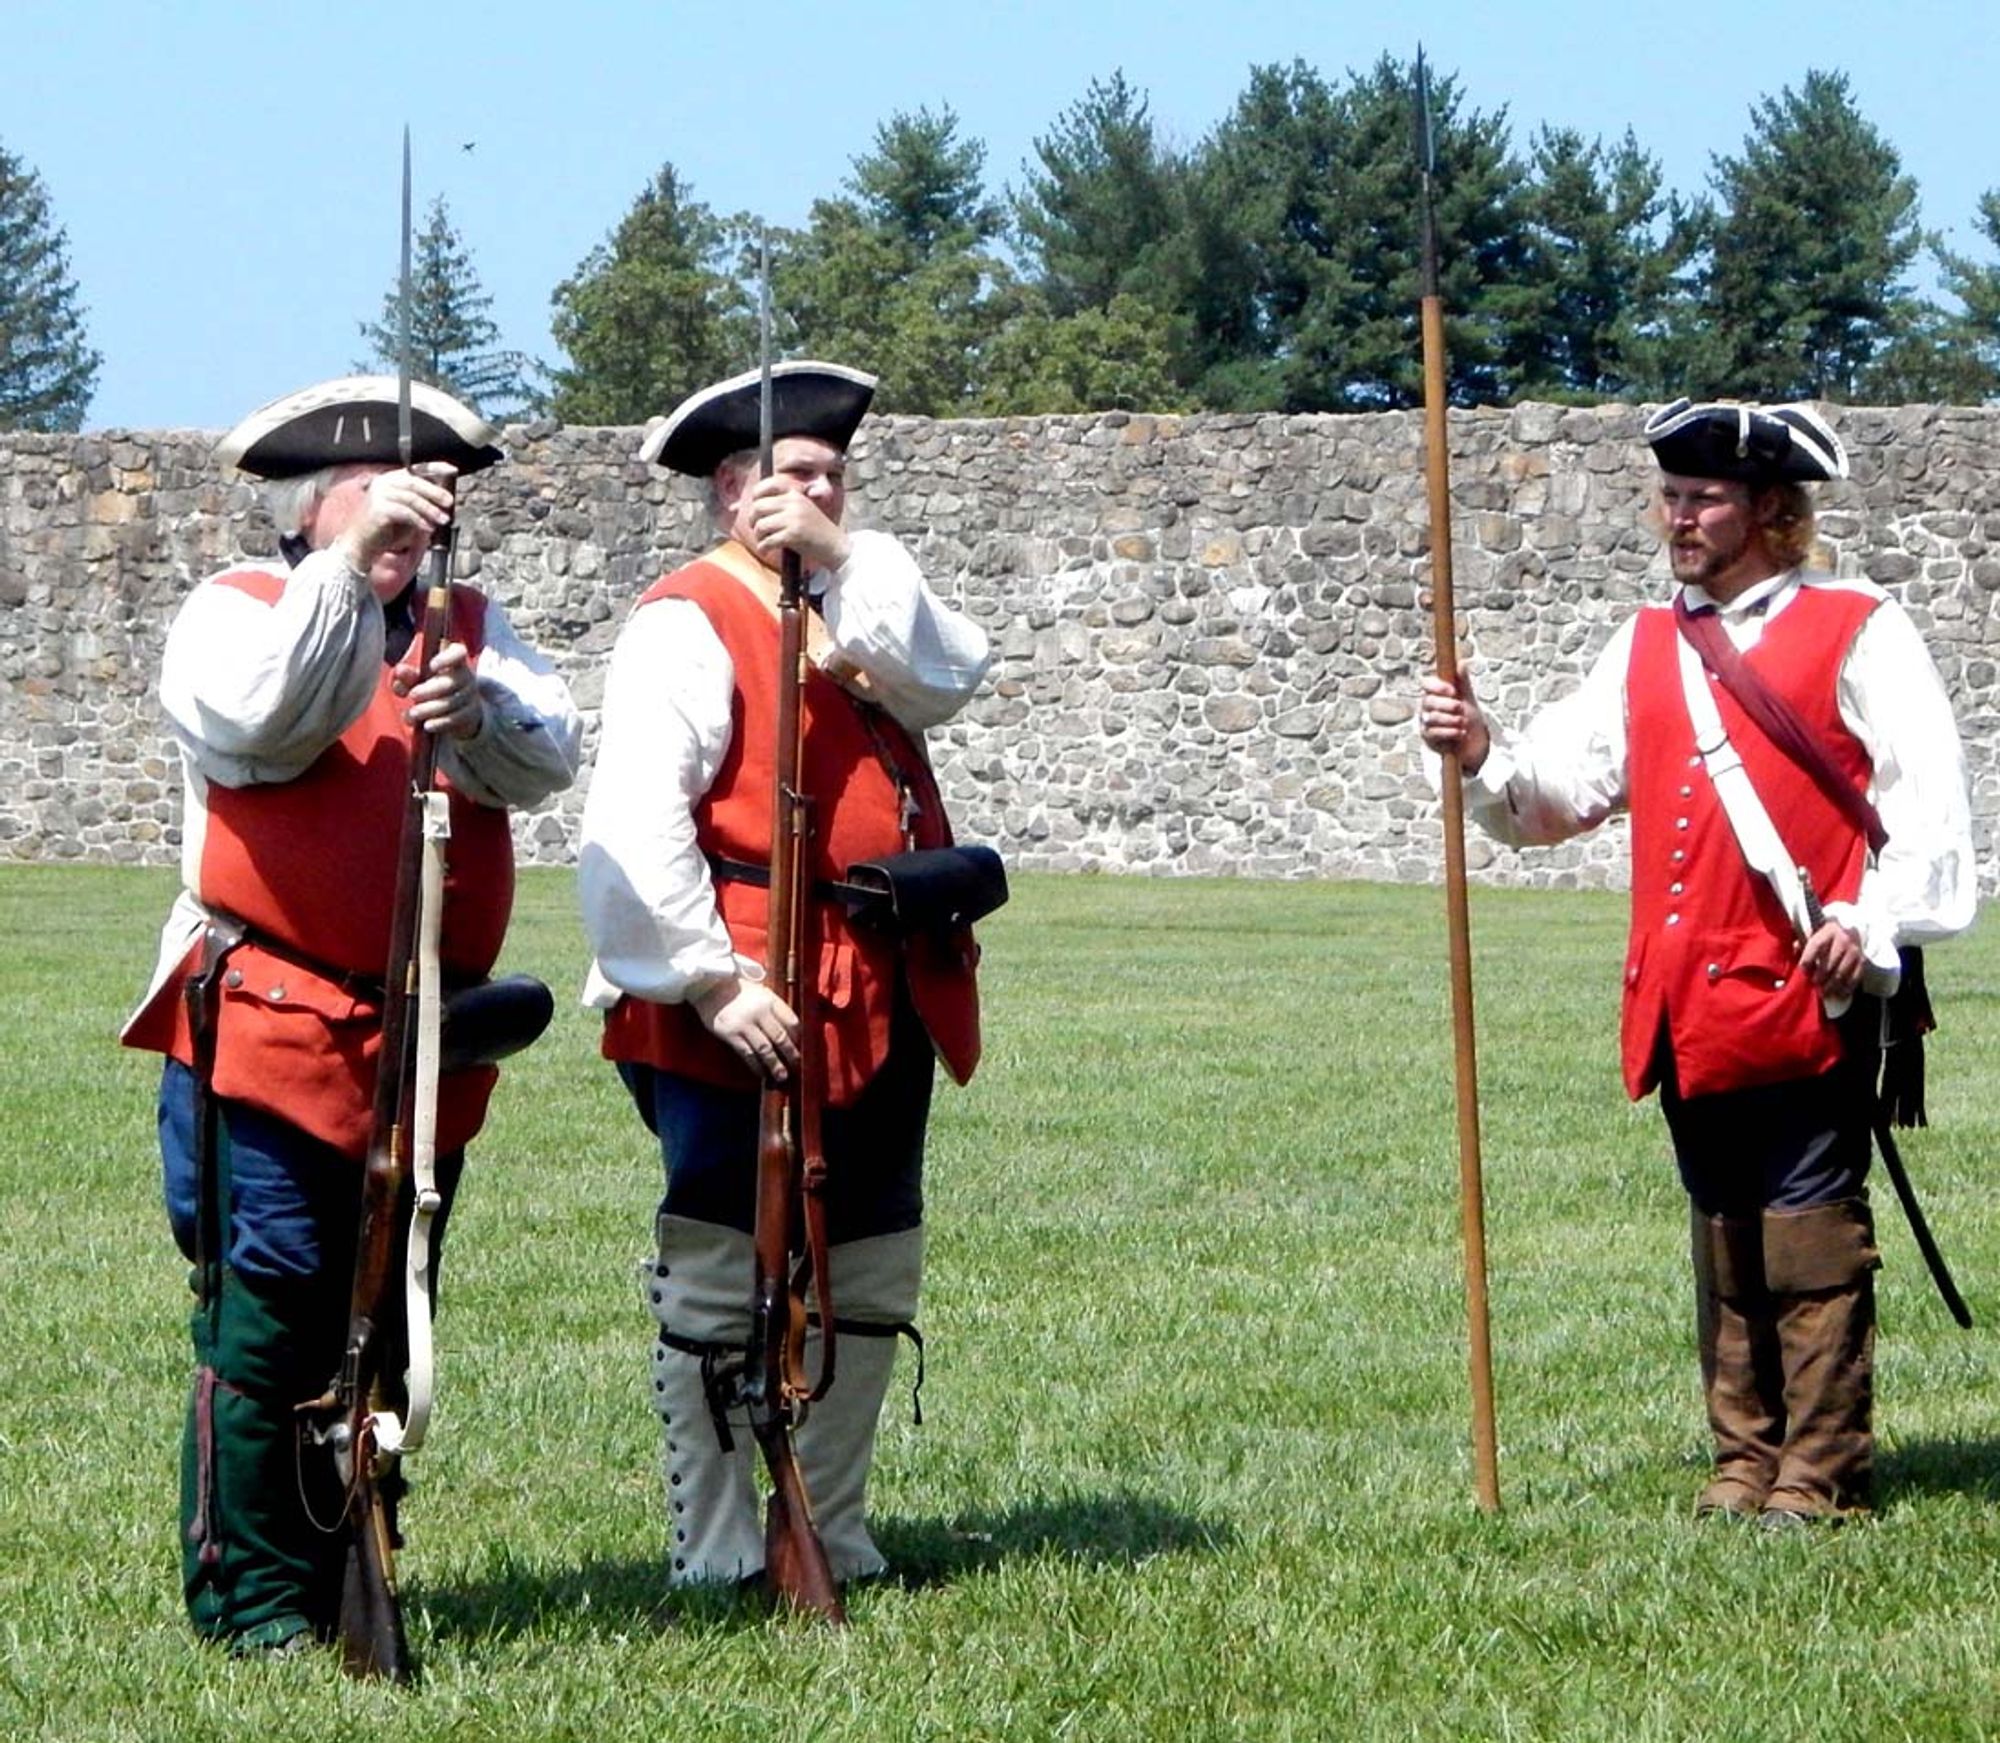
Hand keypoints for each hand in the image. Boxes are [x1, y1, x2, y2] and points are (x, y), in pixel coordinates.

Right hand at [332, 464, 456, 573]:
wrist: (363, 543)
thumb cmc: (387, 527)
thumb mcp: (409, 511)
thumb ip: (423, 502)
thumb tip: (446, 499)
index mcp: (392, 479)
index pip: (416, 469)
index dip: (435, 467)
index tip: (452, 470)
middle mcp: (384, 482)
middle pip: (414, 482)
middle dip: (435, 491)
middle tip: (449, 502)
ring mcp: (379, 495)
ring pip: (410, 497)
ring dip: (430, 509)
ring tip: (443, 519)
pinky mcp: (377, 509)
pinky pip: (404, 512)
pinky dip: (419, 520)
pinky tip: (428, 528)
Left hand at [393, 639, 483, 739]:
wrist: (456, 711)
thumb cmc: (432, 688)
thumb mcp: (418, 680)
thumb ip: (407, 676)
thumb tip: (400, 672)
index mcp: (453, 662)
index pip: (458, 652)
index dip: (447, 658)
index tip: (431, 666)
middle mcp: (466, 676)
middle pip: (450, 682)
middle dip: (429, 690)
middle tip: (412, 695)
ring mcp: (470, 695)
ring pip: (451, 702)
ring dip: (429, 709)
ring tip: (412, 714)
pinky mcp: (472, 714)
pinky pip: (456, 718)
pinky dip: (440, 722)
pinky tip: (427, 725)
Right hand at [692, 975, 800, 1081]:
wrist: (708, 985)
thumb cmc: (736, 989)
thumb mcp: (759, 992)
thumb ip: (773, 1008)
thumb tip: (788, 1031)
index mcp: (770, 1000)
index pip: (792, 1021)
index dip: (798, 1037)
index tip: (799, 1047)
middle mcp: (760, 1012)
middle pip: (781, 1037)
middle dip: (791, 1055)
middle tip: (797, 1067)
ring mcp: (745, 1023)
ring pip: (766, 1049)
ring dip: (775, 1065)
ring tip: (781, 1076)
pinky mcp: (731, 1034)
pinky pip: (747, 1054)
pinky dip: (756, 1066)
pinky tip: (761, 1074)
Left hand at [744, 477, 850, 571]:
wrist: (835, 545)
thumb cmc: (814, 530)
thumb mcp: (800, 510)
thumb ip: (777, 506)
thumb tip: (738, 506)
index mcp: (795, 494)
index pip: (767, 485)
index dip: (755, 495)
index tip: (755, 507)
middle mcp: (794, 503)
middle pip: (758, 507)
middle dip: (753, 520)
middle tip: (756, 528)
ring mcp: (794, 518)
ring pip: (761, 525)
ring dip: (758, 536)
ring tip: (763, 541)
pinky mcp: (794, 535)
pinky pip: (768, 540)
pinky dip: (763, 547)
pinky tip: (766, 550)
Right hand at [1418, 671, 1491, 773]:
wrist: (1472, 740)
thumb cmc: (1467, 715)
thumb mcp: (1467, 697)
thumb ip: (1462, 682)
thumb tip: (1461, 662)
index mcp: (1434, 693)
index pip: (1426, 684)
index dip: (1438, 686)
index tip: (1453, 691)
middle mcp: (1427, 706)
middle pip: (1429, 701)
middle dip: (1448, 705)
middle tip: (1461, 708)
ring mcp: (1426, 722)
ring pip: (1432, 718)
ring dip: (1452, 720)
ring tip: (1464, 722)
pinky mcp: (1428, 737)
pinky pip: (1434, 733)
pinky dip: (1450, 732)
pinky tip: (1460, 733)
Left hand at [1799, 920, 1865, 1001]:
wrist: (1851, 928)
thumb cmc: (1826, 934)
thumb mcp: (1814, 932)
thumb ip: (1803, 942)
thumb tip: (1795, 950)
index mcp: (1829, 930)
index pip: (1817, 945)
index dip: (1808, 958)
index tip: (1802, 970)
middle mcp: (1844, 939)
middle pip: (1830, 961)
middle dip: (1820, 975)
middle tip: (1814, 984)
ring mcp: (1854, 950)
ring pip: (1842, 972)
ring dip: (1832, 985)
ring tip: (1823, 993)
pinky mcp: (1862, 960)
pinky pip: (1855, 977)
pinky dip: (1847, 988)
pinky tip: (1839, 995)